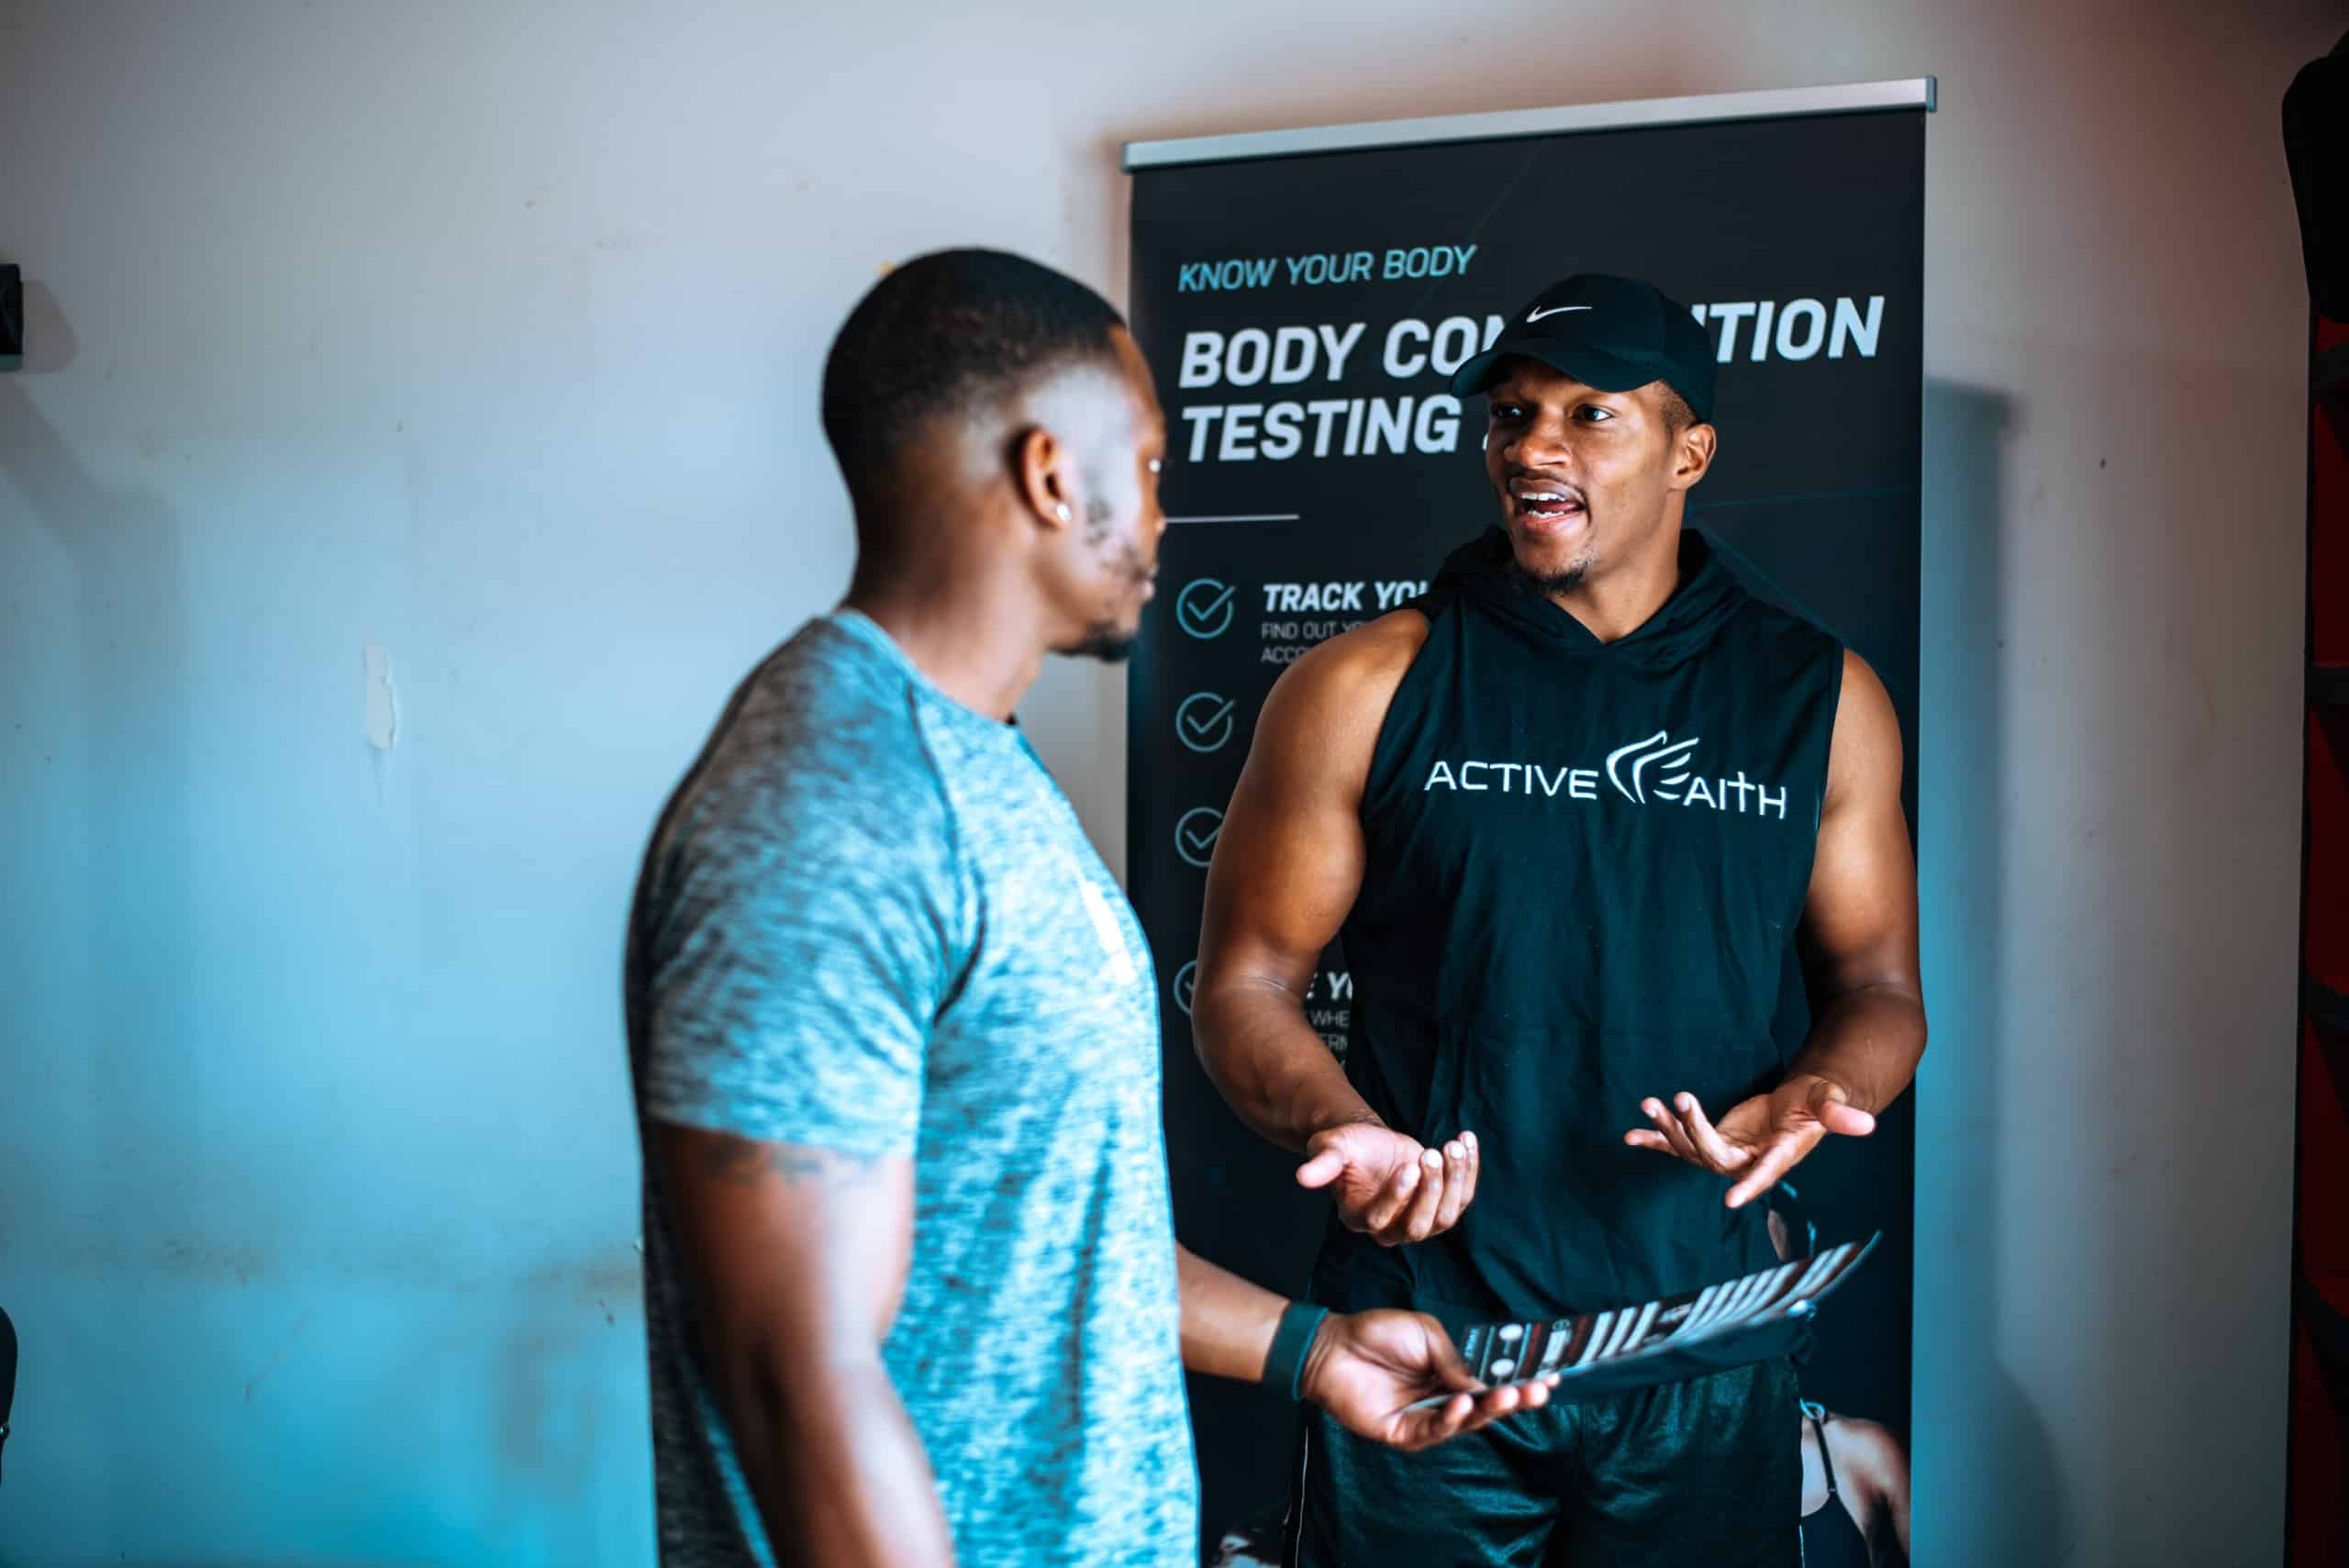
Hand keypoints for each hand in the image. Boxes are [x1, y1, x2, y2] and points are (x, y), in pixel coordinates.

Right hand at [1295, 1122, 1478, 1245]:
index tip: (1408, 1165)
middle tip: (1431, 1153)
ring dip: (1454, 1181)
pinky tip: (1466, 1138)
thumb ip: (1322, 1162)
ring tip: (1452, 1145)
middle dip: (1430, 1190)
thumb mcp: (1332, 1147)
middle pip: (1417, 1226)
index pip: (1380, 1219)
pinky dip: (1469, 1169)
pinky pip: (1463, 1197)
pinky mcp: (1442, 1207)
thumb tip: (1303, 1177)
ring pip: (1445, 1216)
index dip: (1398, 1196)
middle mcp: (1391, 1229)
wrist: (1372, 1144)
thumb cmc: (1349, 1147)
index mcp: (1360, 1218)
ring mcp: (1420, 1222)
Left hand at [1301, 1309, 1554, 1451]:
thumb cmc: (1379, 1334)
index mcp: (1454, 1372)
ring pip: (1468, 1421)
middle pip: (1487, 1404)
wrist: (1333, 1346)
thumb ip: (1456, 1359)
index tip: (1551, 1374)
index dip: (1521, 1378)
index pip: (1494, 1379)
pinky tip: (1461, 1403)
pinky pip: (1435, 1431)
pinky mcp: (1406, 1434)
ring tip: (1508, 1395)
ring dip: (1489, 1409)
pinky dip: (1451, 1418)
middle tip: (1538, 1390)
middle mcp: (1445, 1397)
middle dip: (1516, 1398)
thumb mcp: (1427, 1335)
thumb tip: (1487, 1380)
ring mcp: (1427, 1418)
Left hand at [1624, 1074, 1876, 1208]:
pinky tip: (1630, 1137)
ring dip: (1667, 1128)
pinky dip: (1653, 1140)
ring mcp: (1726, 1155)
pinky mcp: (1710, 1144)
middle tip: (1680, 1098)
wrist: (1797, 1106)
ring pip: (1690, 1149)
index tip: (1731, 1200)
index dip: (1749, 1185)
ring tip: (1649, 1103)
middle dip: (1694, 1128)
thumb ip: (1838, 1114)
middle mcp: (1747, 1162)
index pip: (1763, 1173)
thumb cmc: (1814, 1102)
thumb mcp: (1825, 1101)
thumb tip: (1867, 1124)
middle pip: (1715, 1155)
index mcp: (1779, 1155)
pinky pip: (1677, 1146)